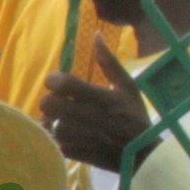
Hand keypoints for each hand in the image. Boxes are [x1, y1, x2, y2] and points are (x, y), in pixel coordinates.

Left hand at [39, 41, 150, 172]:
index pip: (61, 83)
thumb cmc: (135, 117)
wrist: (142, 155)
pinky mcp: (76, 153)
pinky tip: (65, 134)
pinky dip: (54, 139)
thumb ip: (108, 61)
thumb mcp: (127, 86)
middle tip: (59, 101)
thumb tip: (95, 34)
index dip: (54, 80)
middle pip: (47, 104)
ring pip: (49, 124)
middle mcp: (86, 116)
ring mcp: (79, 137)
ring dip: (52, 121)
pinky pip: (53, 143)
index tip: (59, 82)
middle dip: (50, 100)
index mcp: (98, 97)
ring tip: (62, 120)